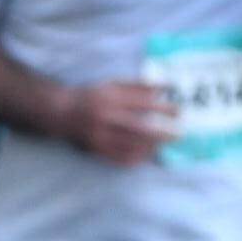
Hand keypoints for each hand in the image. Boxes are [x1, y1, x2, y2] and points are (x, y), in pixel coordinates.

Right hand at [58, 79, 178, 166]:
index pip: (143, 103)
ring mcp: (100, 135)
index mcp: (111, 97)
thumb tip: (163, 88)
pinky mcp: (97, 149)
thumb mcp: (112, 83)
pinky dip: (137, 157)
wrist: (62, 112)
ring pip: (132, 145)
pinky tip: (147, 152)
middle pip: (140, 127)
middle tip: (179, 133)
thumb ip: (137, 85)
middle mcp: (106, 116)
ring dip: (152, 145)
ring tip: (164, 142)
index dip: (163, 107)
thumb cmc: (92, 95)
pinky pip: (121, 157)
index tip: (178, 110)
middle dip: (162, 131)